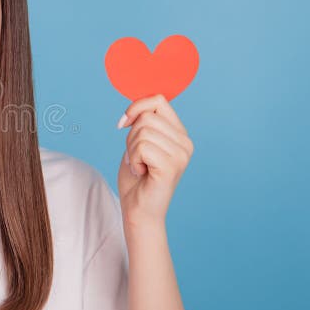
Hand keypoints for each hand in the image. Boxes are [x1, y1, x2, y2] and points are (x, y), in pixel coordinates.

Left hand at [116, 94, 193, 228]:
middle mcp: (186, 143)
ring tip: (139, 166)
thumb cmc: (136, 178)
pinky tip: (141, 173)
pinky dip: (133, 160)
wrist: (138, 210)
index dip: (136, 107)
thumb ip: (143, 122)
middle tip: (135, 157)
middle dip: (130, 136)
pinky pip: (142, 147)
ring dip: (131, 150)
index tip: (123, 123)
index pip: (158, 100)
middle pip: (147, 116)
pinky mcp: (172, 166)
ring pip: (142, 131)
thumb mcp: (138, 142)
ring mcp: (181, 155)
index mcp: (180, 134)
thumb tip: (138, 103)